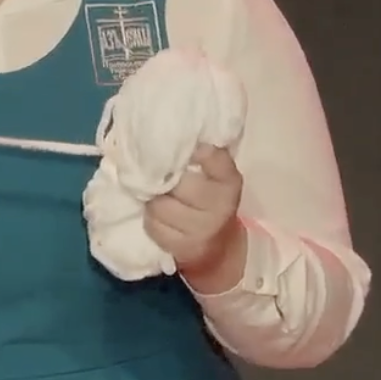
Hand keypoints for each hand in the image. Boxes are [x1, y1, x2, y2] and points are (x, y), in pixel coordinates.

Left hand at [143, 143, 244, 276]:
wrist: (218, 246)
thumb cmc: (209, 200)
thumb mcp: (215, 176)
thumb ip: (201, 156)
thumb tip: (171, 132)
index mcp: (229, 182)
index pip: (214, 159)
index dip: (197, 152)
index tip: (187, 148)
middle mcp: (220, 205)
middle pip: (178, 183)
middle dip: (163, 178)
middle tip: (160, 176)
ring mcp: (202, 229)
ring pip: (159, 205)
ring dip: (153, 199)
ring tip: (159, 197)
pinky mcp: (184, 248)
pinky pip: (154, 226)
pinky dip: (151, 220)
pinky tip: (160, 217)